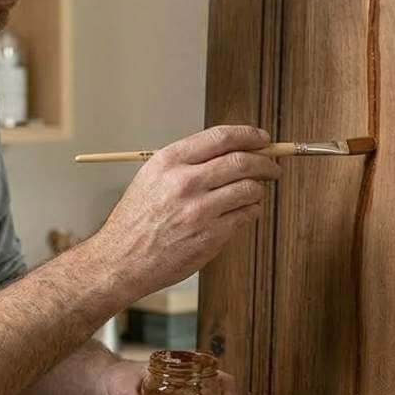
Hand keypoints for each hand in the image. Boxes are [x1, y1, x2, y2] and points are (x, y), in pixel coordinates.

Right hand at [93, 125, 280, 298]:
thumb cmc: (137, 219)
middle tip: (273, 167)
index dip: (249, 135)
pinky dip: (252, 210)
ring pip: (250, 189)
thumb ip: (188, 162)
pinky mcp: (211, 236)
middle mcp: (184, 182)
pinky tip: (245, 211)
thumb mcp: (152, 177)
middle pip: (242, 161)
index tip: (262, 139)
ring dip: (260, 189)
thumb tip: (231, 150)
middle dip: (266, 162)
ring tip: (256, 192)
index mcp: (169, 161)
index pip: (221, 137)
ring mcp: (199, 210)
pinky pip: (246, 215)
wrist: (122, 259)